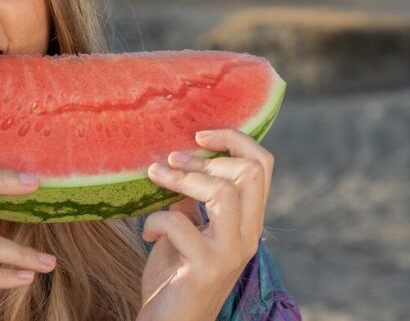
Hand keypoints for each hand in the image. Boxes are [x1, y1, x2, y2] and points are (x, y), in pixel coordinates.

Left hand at [137, 129, 273, 320]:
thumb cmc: (174, 274)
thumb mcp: (185, 228)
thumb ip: (190, 199)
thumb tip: (179, 159)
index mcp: (248, 221)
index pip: (262, 165)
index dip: (234, 139)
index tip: (199, 134)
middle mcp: (248, 235)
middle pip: (249, 173)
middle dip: (204, 159)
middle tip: (169, 162)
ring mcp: (230, 253)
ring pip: (223, 193)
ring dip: (181, 180)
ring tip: (154, 179)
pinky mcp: (206, 268)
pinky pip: (182, 224)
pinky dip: (157, 221)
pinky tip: (147, 234)